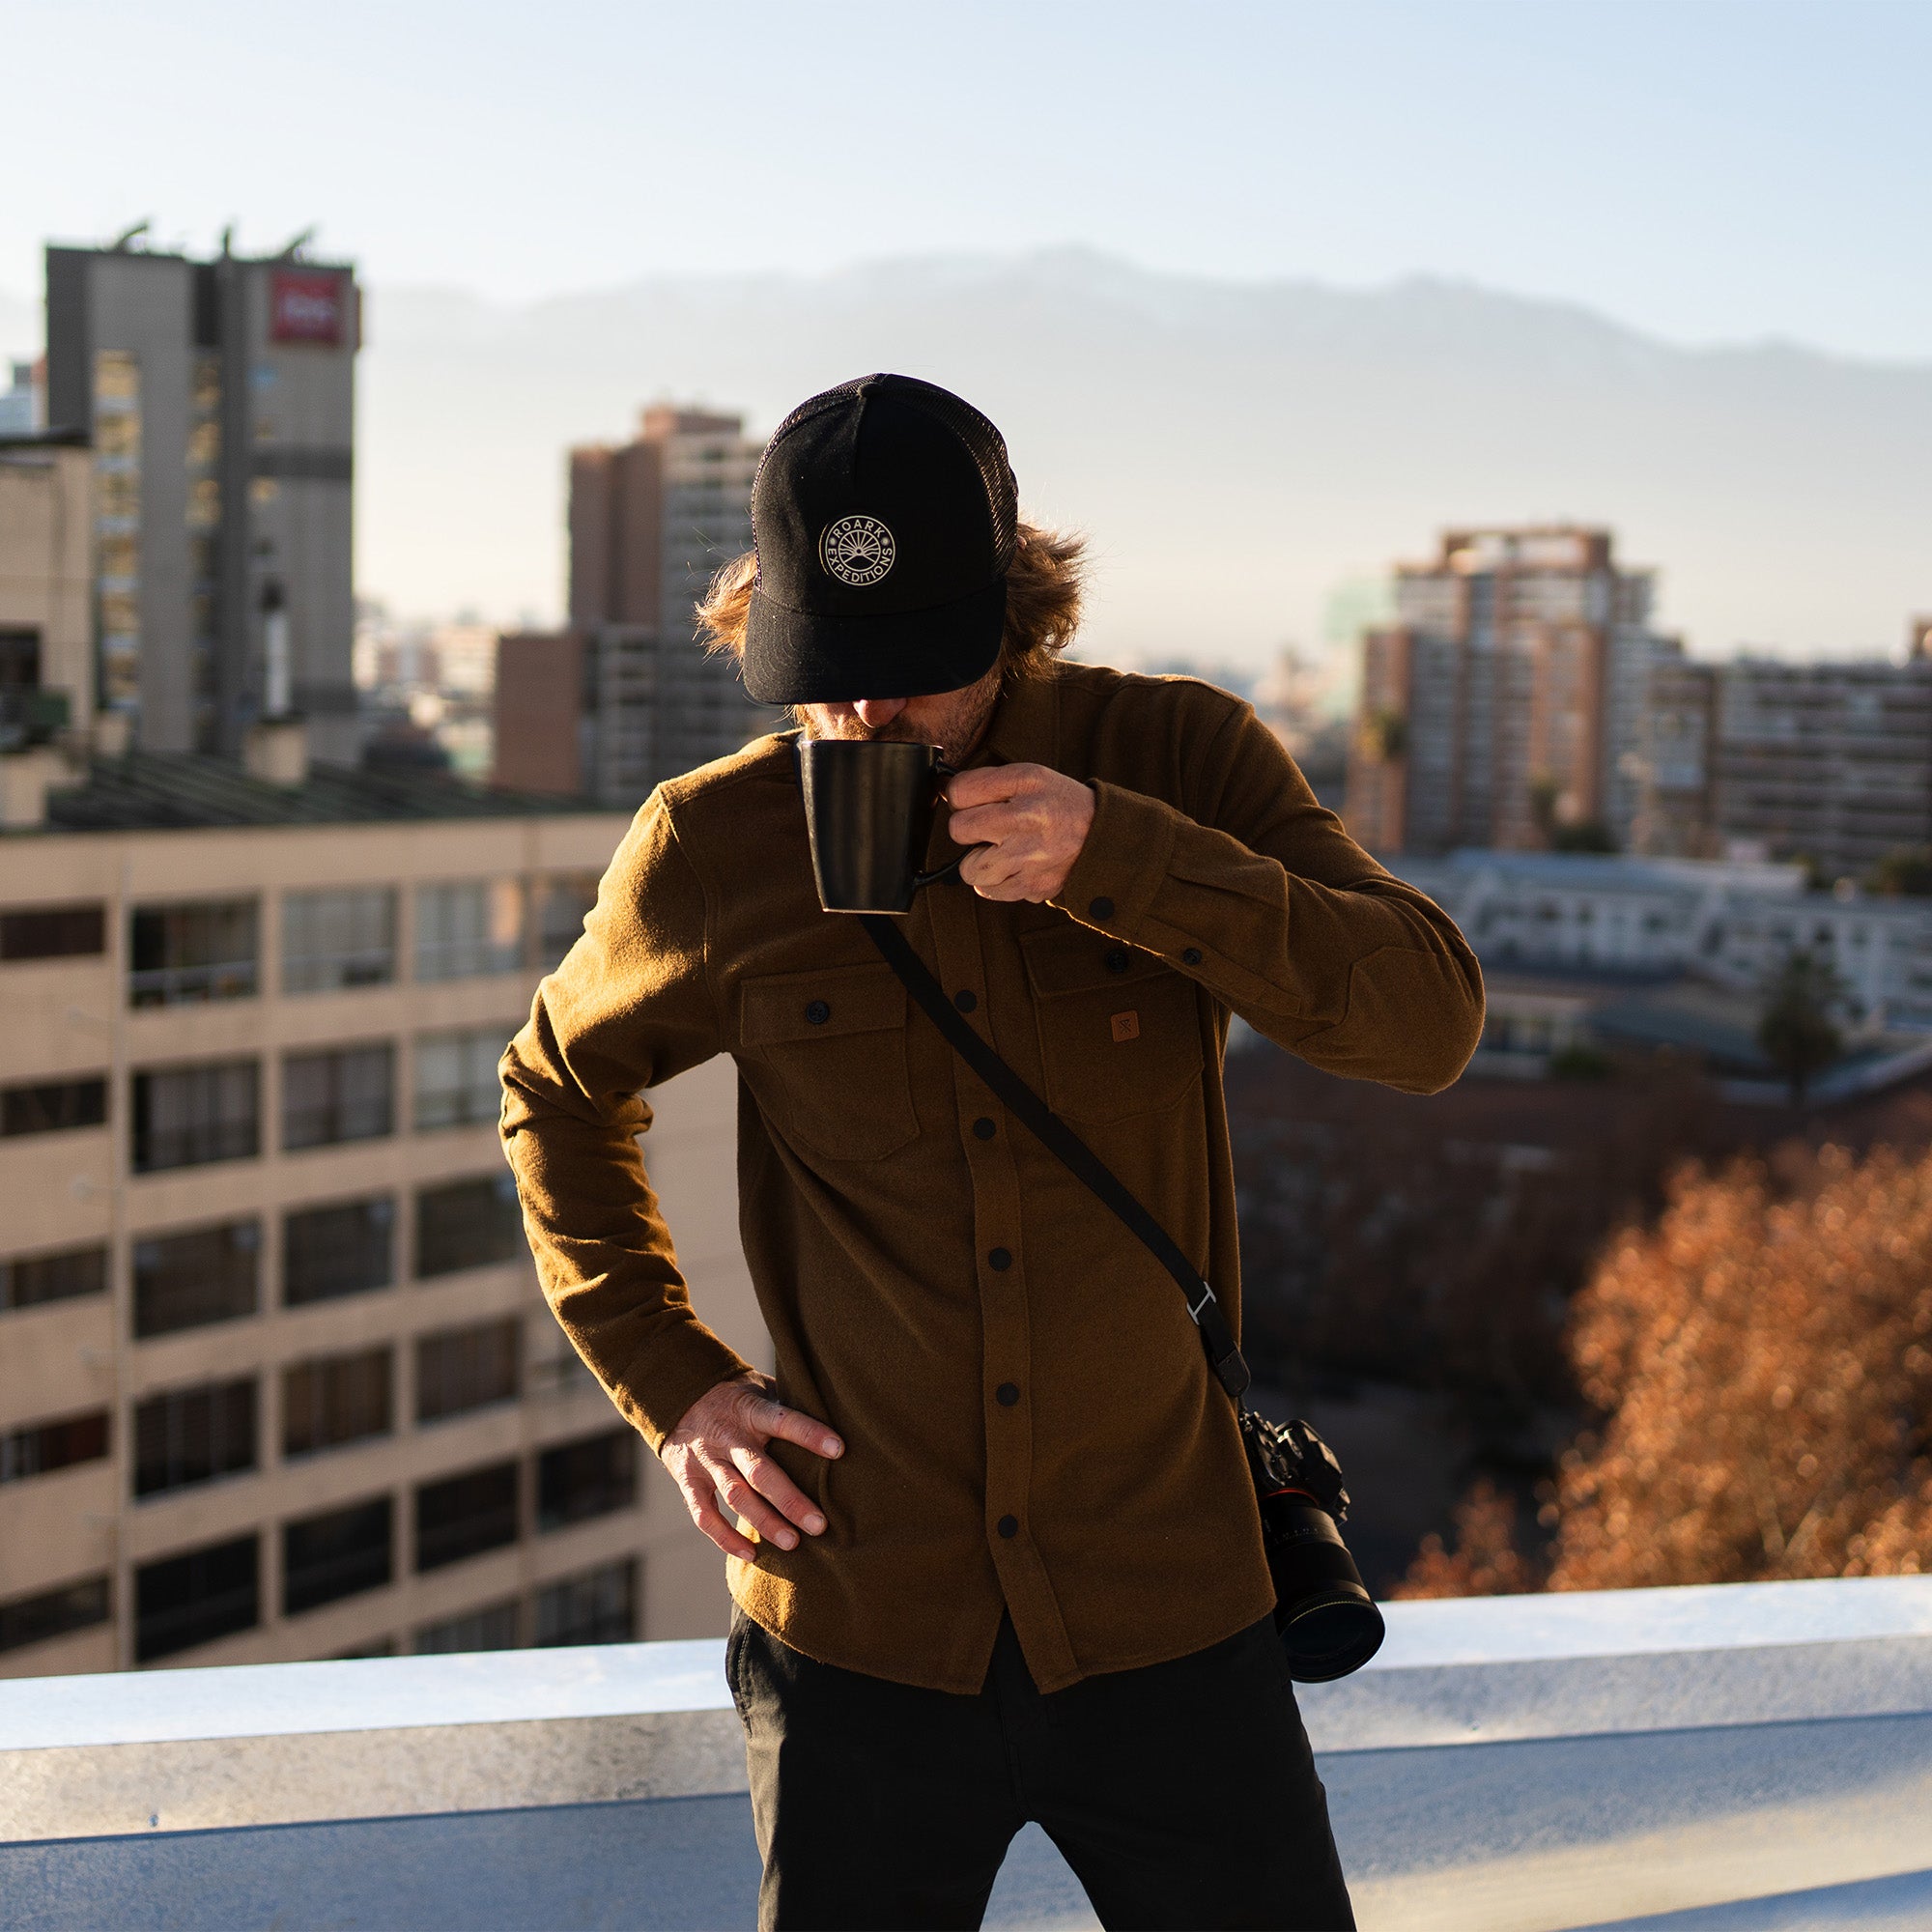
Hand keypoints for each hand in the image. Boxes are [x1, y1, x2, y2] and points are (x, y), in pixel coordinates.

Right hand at [661, 1374, 843, 1560]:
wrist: (680, 1396)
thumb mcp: (761, 1389)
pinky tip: (752, 1554)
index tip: (839, 1450)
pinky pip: (704, 1515)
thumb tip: (838, 1415)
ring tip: (793, 1543)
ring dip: (764, 1522)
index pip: (783, 1421)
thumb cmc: (737, 1398)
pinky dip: (726, 1538)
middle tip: (819, 1525)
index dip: (810, 1435)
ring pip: (736, 1495)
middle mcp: (728, 1436)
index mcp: (751, 1411)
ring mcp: (705, 1460)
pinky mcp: (688, 1481)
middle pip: (760, 1471)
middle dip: (790, 1500)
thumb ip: (788, 1405)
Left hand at [946, 763, 1095, 902]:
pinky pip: (988, 891)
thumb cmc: (1058, 804)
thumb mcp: (1030, 776)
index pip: (959, 792)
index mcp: (1025, 783)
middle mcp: (1026, 818)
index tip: (974, 803)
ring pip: (969, 869)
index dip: (960, 798)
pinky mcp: (1033, 886)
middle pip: (958, 830)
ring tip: (1001, 851)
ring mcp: (1030, 857)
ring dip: (979, 862)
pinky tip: (1014, 867)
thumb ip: (987, 782)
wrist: (1102, 837)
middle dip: (968, 830)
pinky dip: (996, 882)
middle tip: (990, 828)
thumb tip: (945, 793)